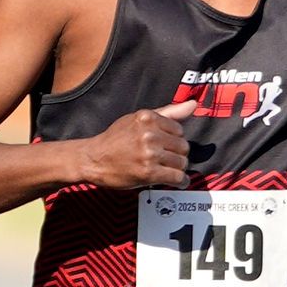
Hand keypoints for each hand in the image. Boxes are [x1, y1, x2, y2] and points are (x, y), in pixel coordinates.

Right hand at [84, 101, 199, 191]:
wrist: (93, 159)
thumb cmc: (115, 139)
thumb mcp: (138, 119)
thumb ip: (168, 112)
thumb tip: (193, 104)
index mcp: (147, 118)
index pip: (179, 130)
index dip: (174, 140)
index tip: (165, 146)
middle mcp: (149, 134)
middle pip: (183, 147)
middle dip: (177, 155)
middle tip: (166, 160)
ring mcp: (148, 153)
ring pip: (181, 162)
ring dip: (178, 169)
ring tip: (167, 170)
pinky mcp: (148, 172)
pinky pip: (176, 177)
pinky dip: (180, 182)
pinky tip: (176, 181)